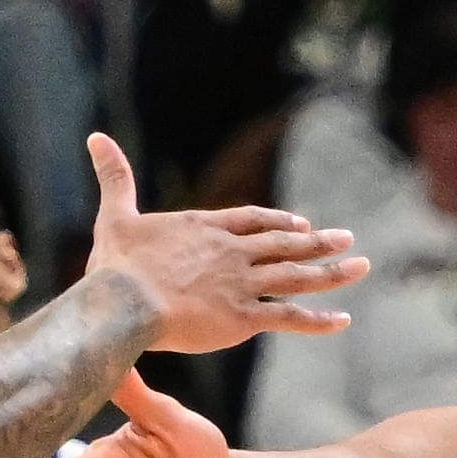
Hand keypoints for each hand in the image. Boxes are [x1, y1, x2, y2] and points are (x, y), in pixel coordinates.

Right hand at [79, 131, 364, 358]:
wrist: (124, 303)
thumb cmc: (116, 266)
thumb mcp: (114, 216)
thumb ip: (114, 177)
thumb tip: (96, 138)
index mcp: (205, 229)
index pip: (251, 222)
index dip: (277, 223)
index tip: (300, 223)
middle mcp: (231, 252)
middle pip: (284, 244)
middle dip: (318, 241)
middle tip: (347, 238)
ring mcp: (241, 283)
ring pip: (296, 275)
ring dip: (331, 272)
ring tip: (360, 265)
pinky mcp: (244, 317)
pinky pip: (289, 317)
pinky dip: (318, 320)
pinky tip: (342, 319)